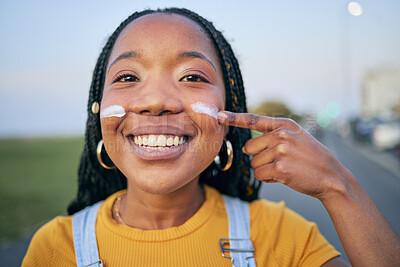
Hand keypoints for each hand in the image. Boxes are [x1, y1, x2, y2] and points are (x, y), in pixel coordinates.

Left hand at [217, 111, 350, 199]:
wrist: (331, 177)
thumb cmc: (310, 158)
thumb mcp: (297, 137)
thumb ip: (275, 135)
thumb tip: (248, 145)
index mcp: (284, 125)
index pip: (253, 120)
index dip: (234, 118)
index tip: (219, 116)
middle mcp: (281, 135)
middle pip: (250, 148)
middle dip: (259, 157)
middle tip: (279, 160)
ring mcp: (281, 150)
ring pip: (254, 163)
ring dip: (265, 169)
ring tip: (285, 168)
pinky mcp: (280, 167)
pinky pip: (259, 174)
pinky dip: (268, 178)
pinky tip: (283, 176)